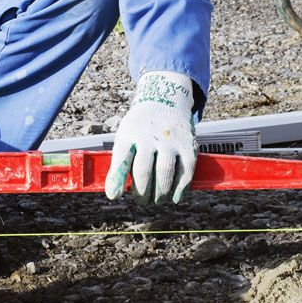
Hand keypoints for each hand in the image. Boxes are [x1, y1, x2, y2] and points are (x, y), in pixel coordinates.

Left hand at [104, 71, 197, 203]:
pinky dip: (180, 188)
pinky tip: (174, 197)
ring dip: (160, 192)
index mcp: (129, 133)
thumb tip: (113, 193)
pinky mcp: (188, 146)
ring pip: (165, 172)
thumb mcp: (125, 137)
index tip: (114, 195)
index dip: (117, 179)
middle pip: (144, 169)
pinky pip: (185, 171)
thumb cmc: (140, 128)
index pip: (121, 158)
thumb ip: (120, 163)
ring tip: (157, 200)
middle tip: (142, 201)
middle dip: (142, 192)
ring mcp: (170, 140)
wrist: (165, 101)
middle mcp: (149, 135)